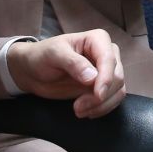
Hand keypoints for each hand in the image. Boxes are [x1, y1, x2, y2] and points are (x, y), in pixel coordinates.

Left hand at [7, 29, 125, 117]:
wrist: (34, 71)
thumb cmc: (42, 56)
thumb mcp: (54, 54)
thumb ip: (73, 63)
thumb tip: (93, 77)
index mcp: (98, 39)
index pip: (109, 60)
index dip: (106, 79)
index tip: (97, 95)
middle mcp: (107, 53)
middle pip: (117, 77)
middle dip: (100, 96)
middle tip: (78, 108)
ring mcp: (107, 71)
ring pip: (118, 90)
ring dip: (101, 105)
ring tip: (79, 111)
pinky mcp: (104, 86)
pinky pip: (113, 99)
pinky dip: (102, 109)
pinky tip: (86, 112)